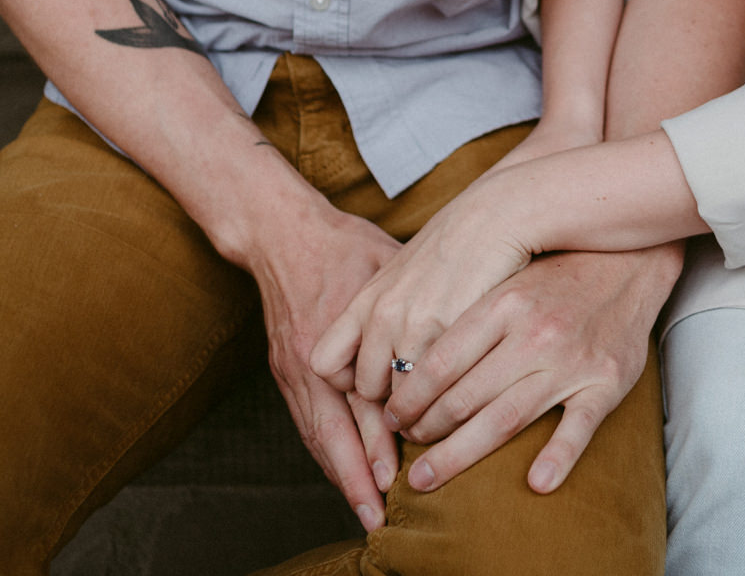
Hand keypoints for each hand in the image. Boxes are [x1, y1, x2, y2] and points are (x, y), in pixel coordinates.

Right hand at [237, 198, 403, 530]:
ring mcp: (294, 368)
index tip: (398, 478)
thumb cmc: (344, 243)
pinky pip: (305, 421)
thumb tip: (463, 325)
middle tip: (378, 514)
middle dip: (355, 477)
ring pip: (316, 434)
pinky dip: (324, 450)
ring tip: (363, 506)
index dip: (379, 445)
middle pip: (334, 432)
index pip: (361, 404)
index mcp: (338, 337)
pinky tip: (342, 470)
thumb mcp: (388, 265)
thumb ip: (417, 303)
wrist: (281, 231)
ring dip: (339, 473)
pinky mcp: (285, 369)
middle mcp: (311, 360)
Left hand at [311, 176, 536, 403]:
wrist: (492, 217)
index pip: (324, 363)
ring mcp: (411, 325)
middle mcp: (381, 315)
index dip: (347, 381)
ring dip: (422, 402)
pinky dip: (448, 391)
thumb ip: (385, 312)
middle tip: (418, 394)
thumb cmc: (453, 246)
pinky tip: (465, 376)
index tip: (377, 380)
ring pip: (402, 396)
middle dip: (391, 400)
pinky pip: (436, 386)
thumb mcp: (403, 275)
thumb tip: (380, 356)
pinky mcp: (446, 331)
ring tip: (443, 392)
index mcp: (365, 301)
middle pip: (366, 390)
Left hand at [388, 246, 681, 493]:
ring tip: (427, 478)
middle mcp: (533, 333)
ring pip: (505, 418)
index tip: (390, 419)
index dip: (408, 397)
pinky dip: (558, 457)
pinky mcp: (606, 382)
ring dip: (460, 454)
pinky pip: (579, 426)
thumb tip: (407, 364)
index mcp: (502, 305)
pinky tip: (537, 483)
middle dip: (424, 430)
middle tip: (403, 451)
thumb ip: (467, 323)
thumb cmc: (556, 278)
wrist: (629, 262)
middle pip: (464, 397)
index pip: (439, 362)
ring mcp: (571, 360)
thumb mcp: (506, 284)